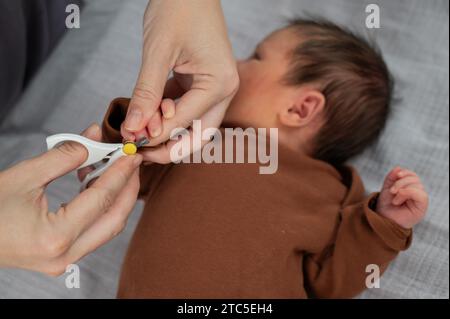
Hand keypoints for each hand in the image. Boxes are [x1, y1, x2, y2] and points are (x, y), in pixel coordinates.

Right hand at [0, 124, 141, 274]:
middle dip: (128, 188)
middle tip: (132, 162)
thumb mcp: (24, 176)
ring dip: (117, 199)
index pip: (102, 199)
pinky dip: (102, 210)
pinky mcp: (62, 260)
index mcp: (55, 237)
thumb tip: (94, 136)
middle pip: (115, 218)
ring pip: (107, 228)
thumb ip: (64, 156)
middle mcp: (65, 256)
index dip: (120, 172)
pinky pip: (94, 233)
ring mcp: (64, 262)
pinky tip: (98, 188)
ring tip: (116, 171)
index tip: (131, 154)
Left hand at [121, 0, 238, 162]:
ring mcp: (214, 88)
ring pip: (193, 126)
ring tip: (139, 126)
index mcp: (220, 83)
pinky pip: (186, 109)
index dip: (155, 135)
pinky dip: (167, 115)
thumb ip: (146, 93)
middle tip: (140, 152)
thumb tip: (134, 129)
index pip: (186, 121)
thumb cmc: (179, 8)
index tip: (130, 142)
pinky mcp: (202, 83)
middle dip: (170, 147)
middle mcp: (223, 90)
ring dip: (167, 130)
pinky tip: (148, 112)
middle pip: (199, 135)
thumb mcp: (158, 52)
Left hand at [376, 167, 428, 228]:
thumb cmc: (385, 206)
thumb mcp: (387, 188)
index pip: (412, 175)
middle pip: (415, 178)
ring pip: (417, 185)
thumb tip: (398, 167)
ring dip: (402, 188)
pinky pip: (421, 194)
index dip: (404, 173)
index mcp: (409, 188)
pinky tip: (398, 199)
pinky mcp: (422, 207)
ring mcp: (420, 200)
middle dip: (401, 182)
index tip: (395, 176)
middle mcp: (417, 193)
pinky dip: (408, 192)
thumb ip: (392, 178)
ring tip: (394, 198)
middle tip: (391, 191)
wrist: (383, 219)